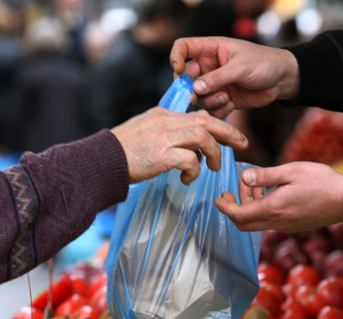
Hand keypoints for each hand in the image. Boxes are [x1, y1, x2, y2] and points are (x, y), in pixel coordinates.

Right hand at [113, 107, 247, 183]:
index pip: (198, 114)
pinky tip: (187, 179)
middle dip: (229, 132)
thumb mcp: (146, 132)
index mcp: (164, 115)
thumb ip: (168, 133)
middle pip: (207, 121)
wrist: (100, 161)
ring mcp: (164, 138)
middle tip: (243, 144)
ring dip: (213, 154)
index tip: (230, 135)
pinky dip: (194, 171)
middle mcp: (166, 122)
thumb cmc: (122, 152)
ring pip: (203, 137)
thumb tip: (191, 146)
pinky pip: (190, 160)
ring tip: (213, 168)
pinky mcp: (161, 156)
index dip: (219, 124)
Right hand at [170, 37, 299, 117]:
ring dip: (209, 101)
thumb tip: (195, 88)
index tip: (179, 70)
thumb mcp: (240, 67)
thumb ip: (218, 78)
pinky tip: (231, 106)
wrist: (282, 80)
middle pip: (186, 78)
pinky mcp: (223, 99)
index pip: (183, 48)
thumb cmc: (264, 63)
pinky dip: (218, 111)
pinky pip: (210, 109)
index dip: (176, 57)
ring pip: (198, 96)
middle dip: (190, 89)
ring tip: (226, 99)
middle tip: (196, 98)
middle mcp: (209, 66)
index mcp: (210, 49)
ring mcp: (215, 84)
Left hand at [215, 162, 342, 231]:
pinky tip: (270, 193)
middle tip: (231, 191)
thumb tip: (244, 178)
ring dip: (250, 207)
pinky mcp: (294, 226)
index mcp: (273, 209)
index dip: (225, 207)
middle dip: (233, 208)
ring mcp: (286, 226)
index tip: (218, 198)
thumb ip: (265, 176)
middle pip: (244, 225)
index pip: (239, 215)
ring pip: (257, 223)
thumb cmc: (321, 182)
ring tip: (255, 186)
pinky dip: (262, 210)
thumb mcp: (291, 171)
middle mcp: (277, 222)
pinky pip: (270, 222)